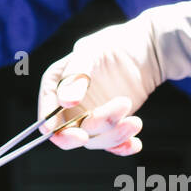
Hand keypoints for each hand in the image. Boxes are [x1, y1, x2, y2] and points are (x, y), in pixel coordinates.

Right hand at [37, 16, 160, 154]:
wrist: (143, 51)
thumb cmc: (112, 44)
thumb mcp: (91, 52)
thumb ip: (76, 75)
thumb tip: (64, 102)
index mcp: (55, 85)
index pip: (47, 113)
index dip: (56, 127)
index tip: (76, 134)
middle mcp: (68, 105)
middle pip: (69, 131)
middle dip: (88, 133)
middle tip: (108, 124)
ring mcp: (88, 116)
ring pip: (94, 139)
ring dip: (114, 135)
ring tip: (136, 122)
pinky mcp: (108, 125)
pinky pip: (111, 143)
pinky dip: (122, 147)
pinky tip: (135, 144)